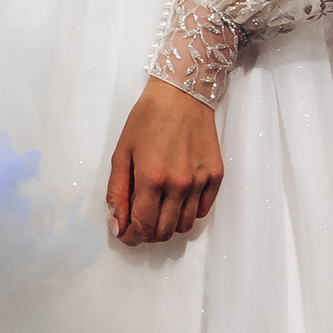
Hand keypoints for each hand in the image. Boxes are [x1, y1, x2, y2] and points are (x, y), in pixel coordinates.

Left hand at [107, 80, 224, 245]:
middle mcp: (178, 185)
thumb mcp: (122, 153)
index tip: (126, 235)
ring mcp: (200, 182)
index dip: (131, 237)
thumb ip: (117, 192)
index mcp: (151, 178)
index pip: (142, 226)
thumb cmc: (147, 120)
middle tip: (139, 223)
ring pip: (184, 226)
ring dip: (168, 226)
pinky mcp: (216, 176)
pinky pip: (202, 211)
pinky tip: (177, 200)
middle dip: (147, 235)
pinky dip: (188, 213)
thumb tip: (117, 225)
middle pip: (164, 231)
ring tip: (158, 212)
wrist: (181, 95)